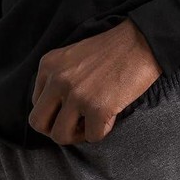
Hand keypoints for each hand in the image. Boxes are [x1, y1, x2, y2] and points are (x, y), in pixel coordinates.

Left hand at [28, 17, 162, 144]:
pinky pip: (92, 137)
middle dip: (57, 131)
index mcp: (49, 66)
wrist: (142, 42)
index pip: (36, 104)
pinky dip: (102, 132)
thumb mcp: (73, 57)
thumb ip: (60, 78)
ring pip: (60, 136)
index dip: (55, 114)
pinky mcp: (97, 108)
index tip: (73, 111)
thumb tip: (58, 111)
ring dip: (77, 137)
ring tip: (93, 125)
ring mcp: (77, 95)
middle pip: (38, 124)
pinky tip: (111, 116)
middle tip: (77, 127)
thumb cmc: (113, 51)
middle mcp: (58, 80)